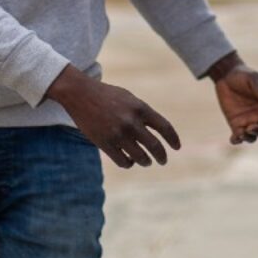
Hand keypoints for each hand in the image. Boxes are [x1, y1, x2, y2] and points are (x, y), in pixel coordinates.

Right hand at [45, 65, 180, 168]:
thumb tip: (159, 131)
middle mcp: (131, 122)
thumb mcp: (129, 98)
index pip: (165, 128)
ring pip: (141, 157)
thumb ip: (144, 113)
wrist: (80, 94)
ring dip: (146, 161)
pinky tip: (130, 160)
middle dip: (162, 157)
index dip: (173, 139)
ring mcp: (118, 134)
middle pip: (155, 147)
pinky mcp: (105, 144)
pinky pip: (124, 162)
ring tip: (146, 161)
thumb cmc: (107, 95)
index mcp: (140, 108)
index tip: (176, 148)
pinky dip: (129, 163)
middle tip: (163, 160)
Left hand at [205, 53, 257, 144]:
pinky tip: (234, 139)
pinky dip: (237, 141)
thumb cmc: (243, 75)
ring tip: (242, 132)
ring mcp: (249, 121)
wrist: (226, 77)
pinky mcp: (236, 124)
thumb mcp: (252, 78)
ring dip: (249, 137)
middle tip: (251, 127)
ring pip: (254, 137)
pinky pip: (239, 137)